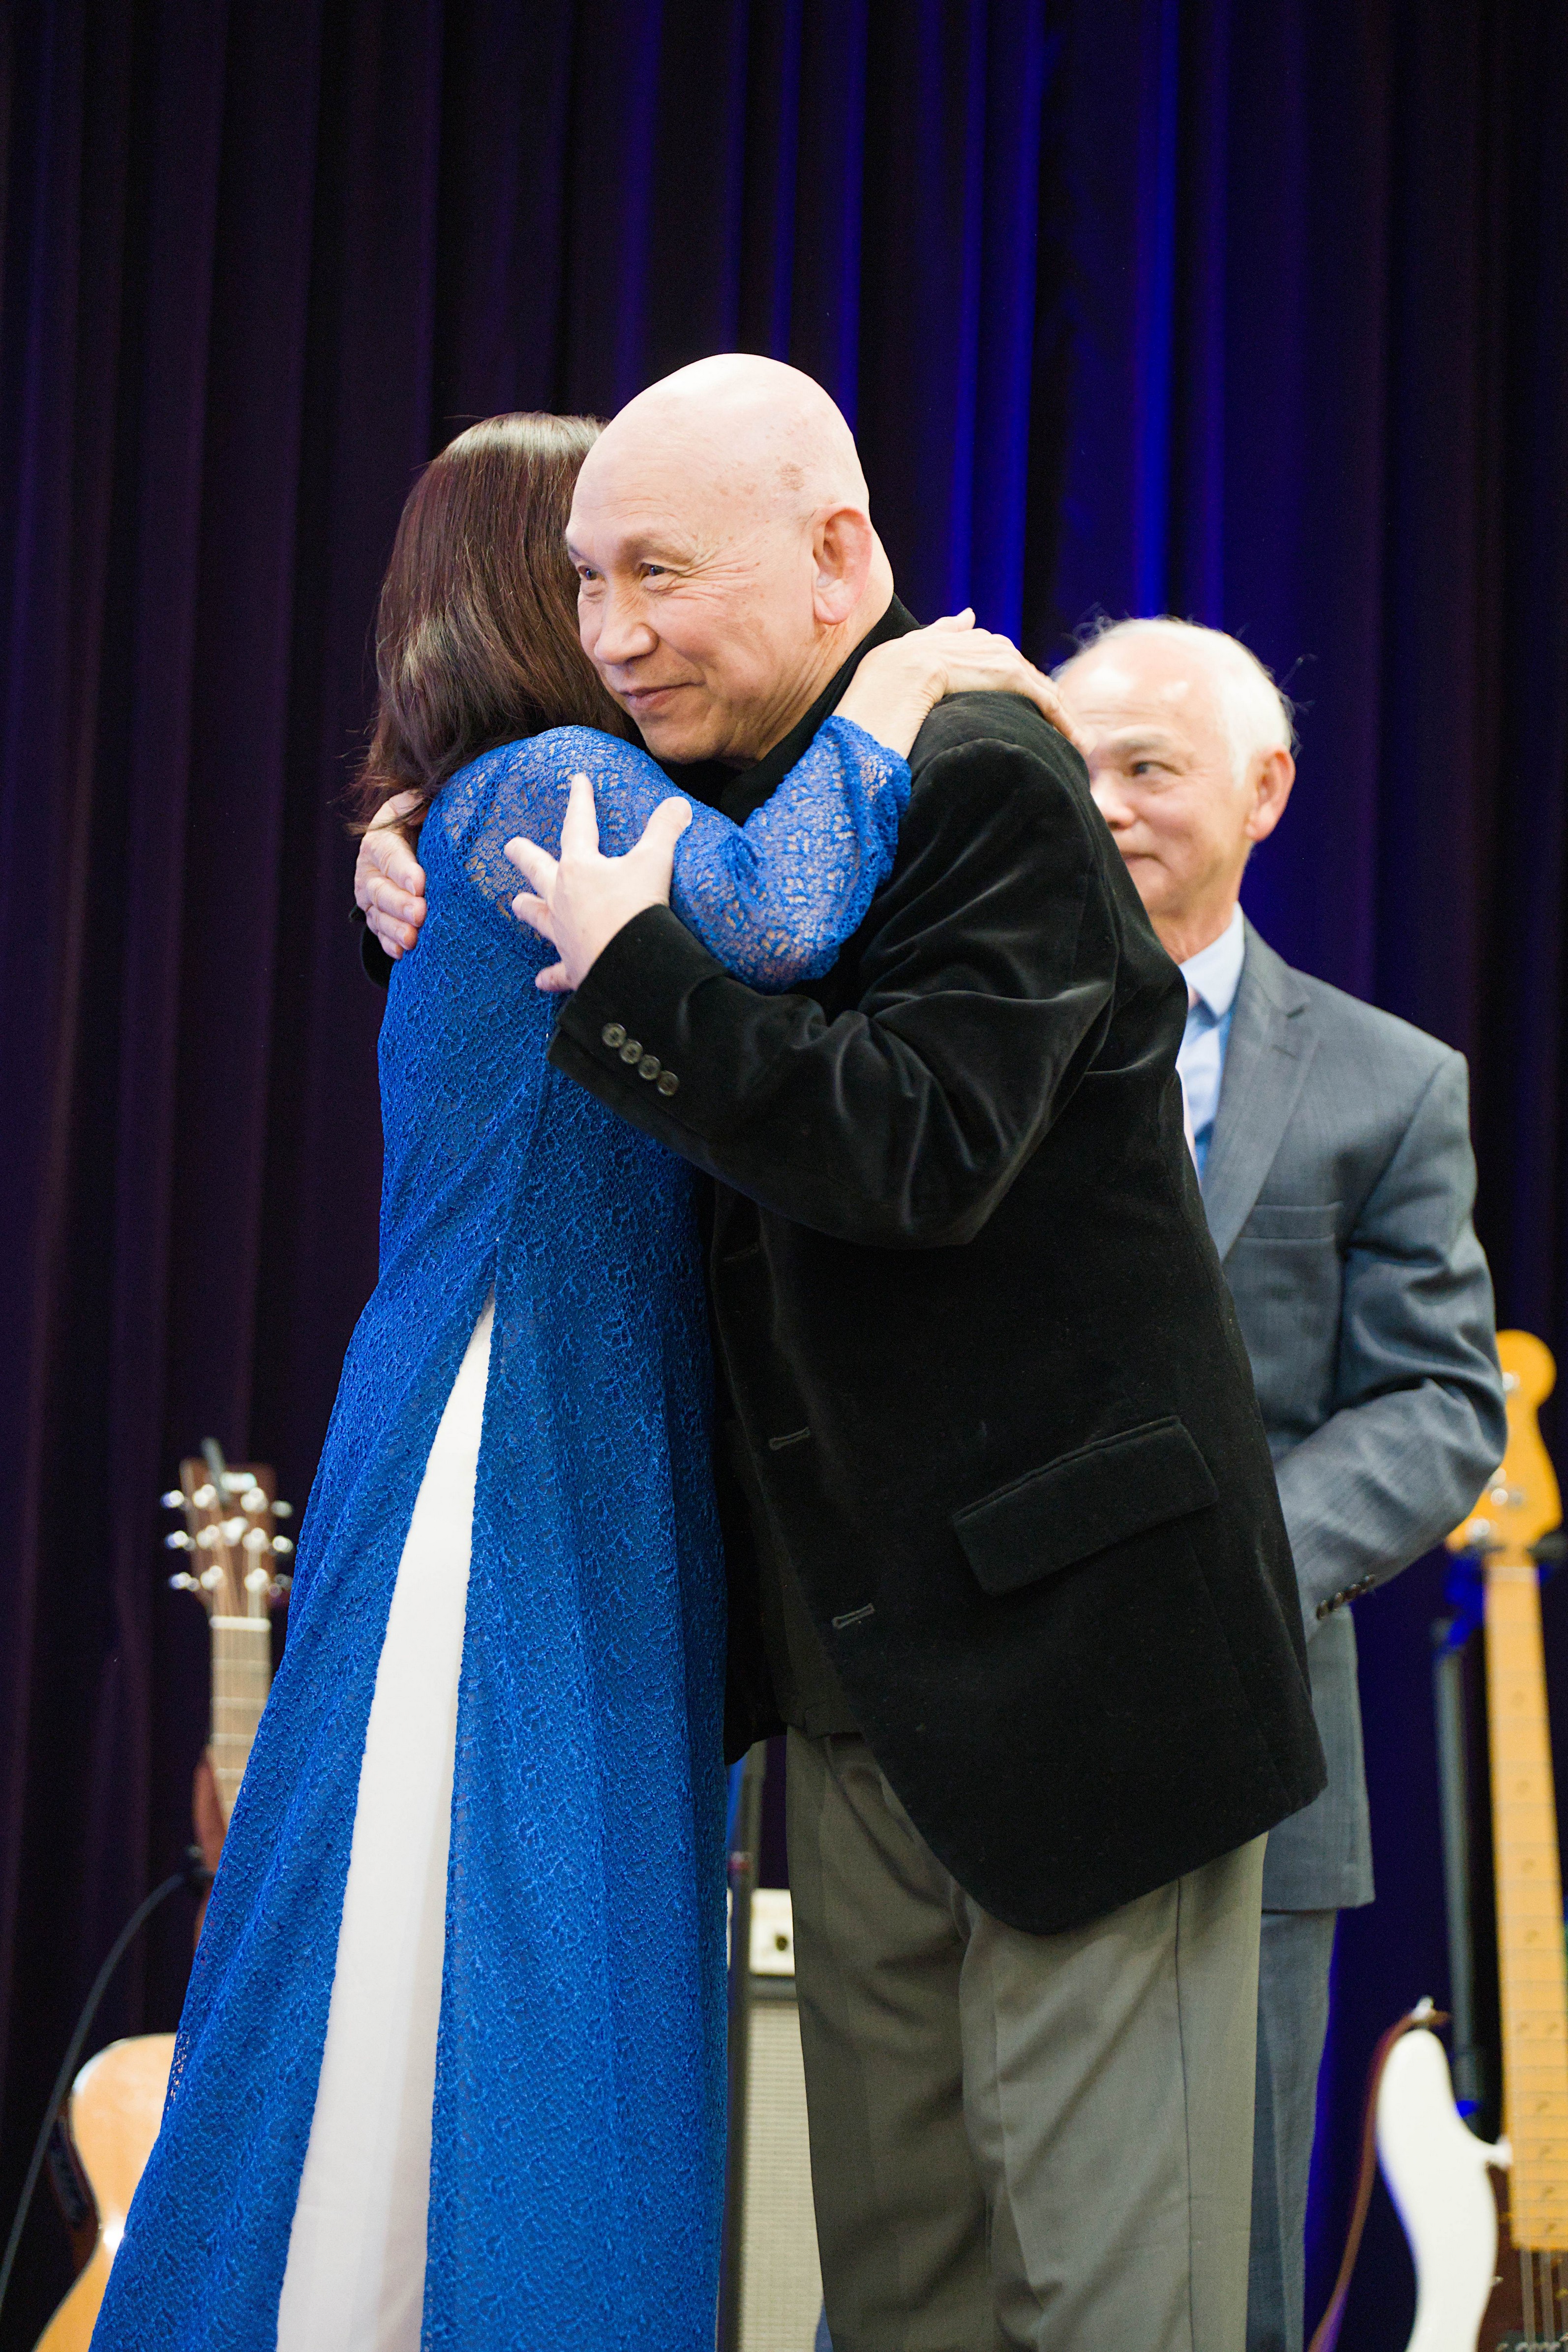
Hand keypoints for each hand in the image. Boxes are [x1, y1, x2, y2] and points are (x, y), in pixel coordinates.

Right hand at [355, 792, 427, 957]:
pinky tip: (403, 953)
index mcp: (379, 842)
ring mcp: (371, 899)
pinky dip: (390, 945)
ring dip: (395, 929)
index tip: (420, 883)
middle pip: (381, 891)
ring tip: (413, 939)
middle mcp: (369, 871)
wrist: (405, 847)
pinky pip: (381, 935)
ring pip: (379, 916)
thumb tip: (424, 799)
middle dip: (400, 905)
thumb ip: (417, 802)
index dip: (403, 871)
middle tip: (420, 914)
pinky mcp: (377, 918)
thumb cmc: (416, 825)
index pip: (389, 856)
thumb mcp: (413, 807)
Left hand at [506, 774, 692, 992]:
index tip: (577, 781)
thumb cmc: (637, 910)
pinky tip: (540, 981)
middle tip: (510, 846)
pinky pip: (558, 971)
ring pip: (540, 917)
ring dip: (529, 910)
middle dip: (526, 856)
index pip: (578, 825)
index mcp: (580, 869)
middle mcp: (563, 899)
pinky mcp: (574, 966)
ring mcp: (565, 934)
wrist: (630, 967)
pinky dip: (551, 976)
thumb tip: (678, 803)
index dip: (580, 801)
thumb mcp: (655, 862)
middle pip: (540, 871)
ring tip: (516, 903)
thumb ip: (665, 830)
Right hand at [839, 612, 1090, 758]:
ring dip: (1065, 717)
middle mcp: (990, 643)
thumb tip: (969, 614)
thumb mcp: (916, 648)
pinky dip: (1064, 719)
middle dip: (1052, 706)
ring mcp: (1000, 657)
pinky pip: (1044, 698)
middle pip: (1030, 677)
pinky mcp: (1008, 674)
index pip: (1007, 666)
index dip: (1026, 690)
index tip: (1040, 715)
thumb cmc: (889, 675)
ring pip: (1043, 689)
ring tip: (1080, 742)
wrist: (891, 676)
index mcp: (969, 641)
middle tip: (1072, 734)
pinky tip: (1075, 740)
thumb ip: (945, 630)